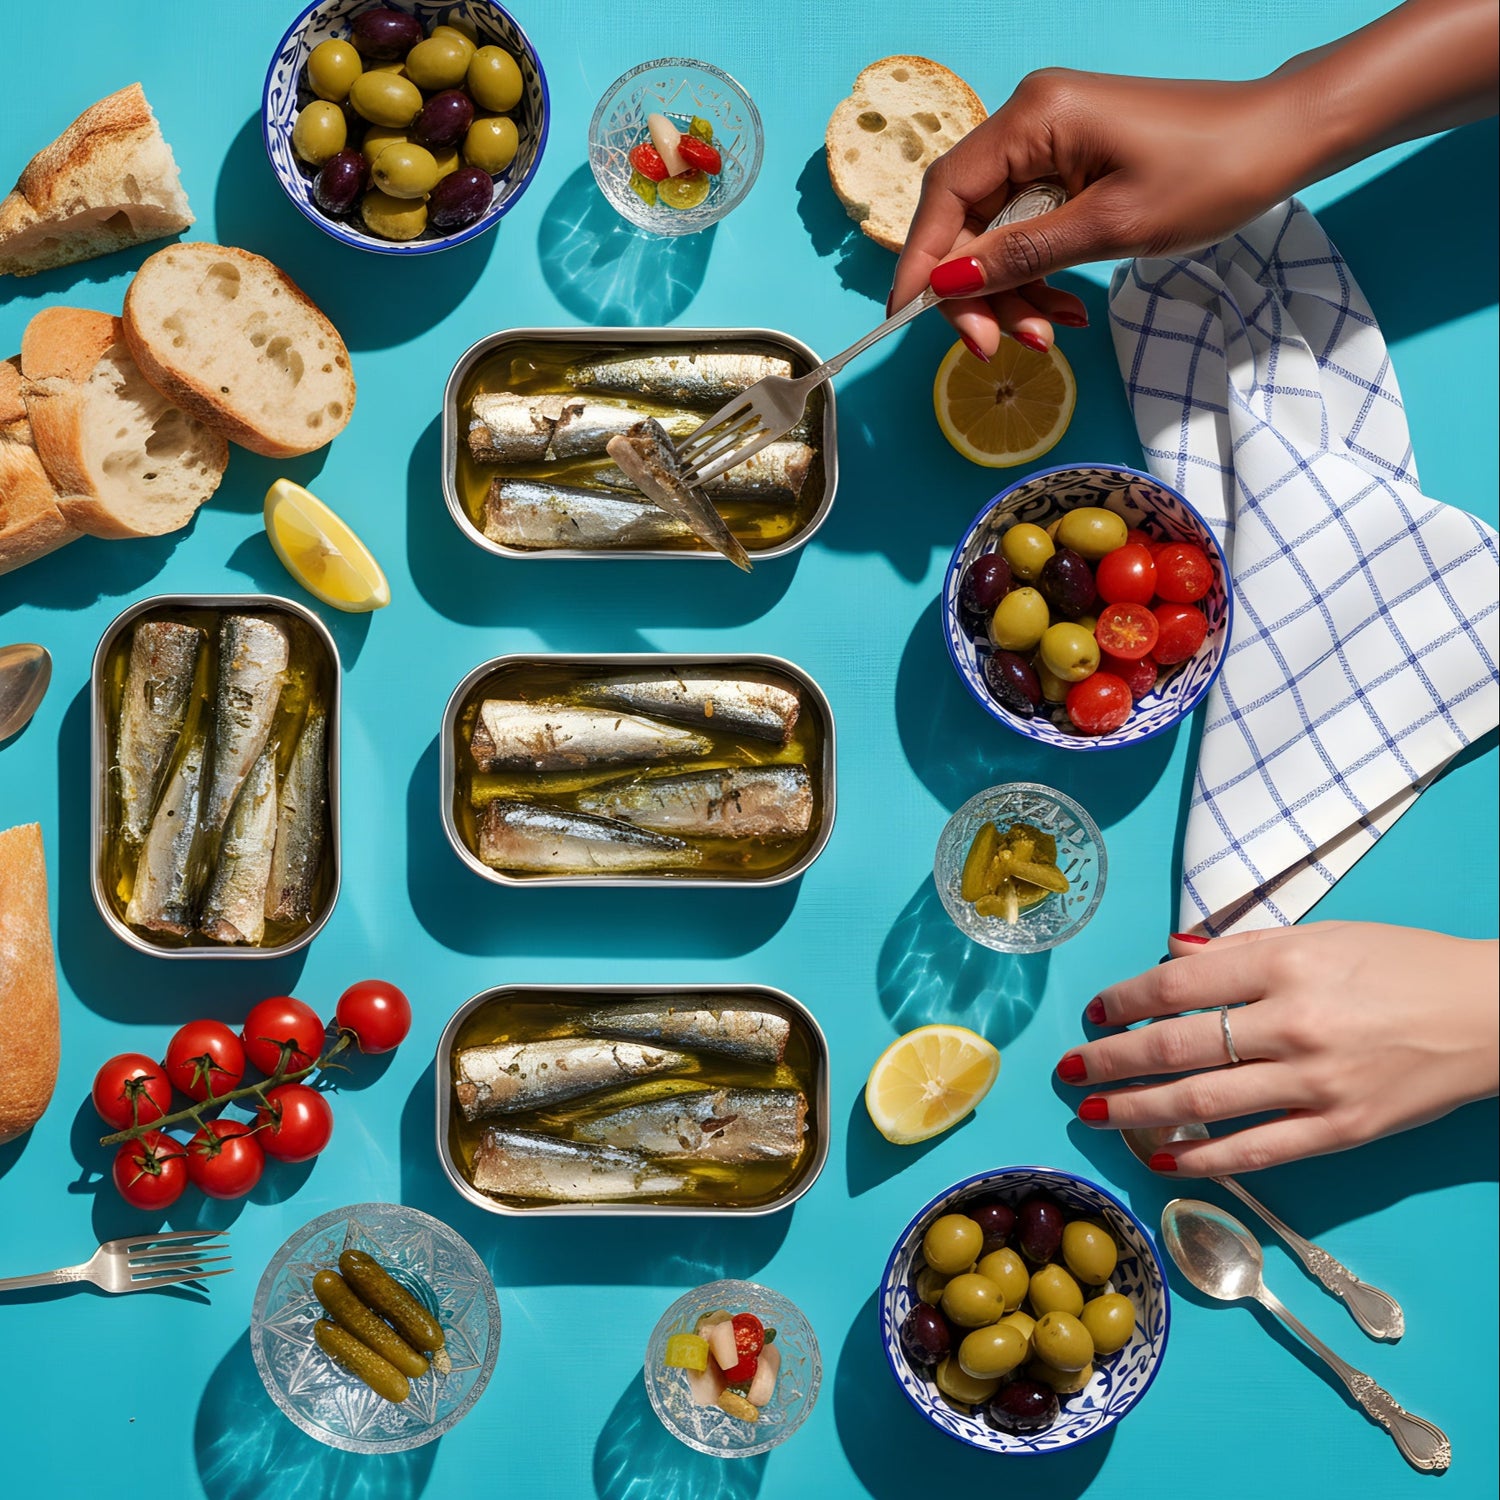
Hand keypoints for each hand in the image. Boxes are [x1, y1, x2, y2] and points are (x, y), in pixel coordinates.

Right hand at [889, 69, 1305, 357]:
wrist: (1282, 141)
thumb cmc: (1209, 174)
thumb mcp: (1110, 227)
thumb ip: (1022, 254)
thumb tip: (949, 281)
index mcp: (1035, 119)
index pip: (947, 193)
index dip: (922, 260)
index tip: (907, 318)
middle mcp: (1031, 121)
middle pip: (968, 219)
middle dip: (979, 291)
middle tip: (1001, 347)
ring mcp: (1052, 142)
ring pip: (997, 233)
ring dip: (1013, 293)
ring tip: (1050, 335)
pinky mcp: (1072, 165)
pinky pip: (1031, 229)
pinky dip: (1039, 275)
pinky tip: (1065, 310)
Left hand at [1056, 923, 1498, 1175]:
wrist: (1489, 1014)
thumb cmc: (1399, 963)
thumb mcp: (1319, 934)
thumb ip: (1238, 949)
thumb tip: (1168, 957)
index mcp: (1283, 963)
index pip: (1177, 986)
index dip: (1124, 1001)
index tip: (1096, 1012)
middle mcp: (1293, 1022)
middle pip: (1177, 1046)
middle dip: (1111, 1060)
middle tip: (1069, 1068)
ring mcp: (1316, 1082)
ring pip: (1204, 1103)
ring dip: (1137, 1111)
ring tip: (1092, 1111)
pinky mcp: (1341, 1131)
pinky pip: (1256, 1151)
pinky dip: (1201, 1159)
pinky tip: (1160, 1157)